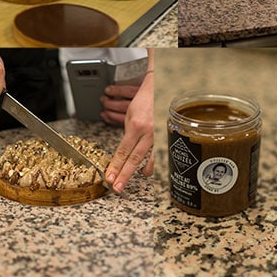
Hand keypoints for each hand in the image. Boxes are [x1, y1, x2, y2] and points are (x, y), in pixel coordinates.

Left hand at [105, 55, 153, 192]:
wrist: (162, 89)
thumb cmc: (145, 99)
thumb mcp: (130, 115)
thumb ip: (128, 133)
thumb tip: (124, 150)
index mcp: (136, 126)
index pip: (123, 151)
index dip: (115, 166)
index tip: (109, 177)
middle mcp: (149, 132)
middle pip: (135, 159)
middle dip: (124, 175)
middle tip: (117, 187)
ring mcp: (160, 135)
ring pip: (150, 160)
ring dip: (142, 172)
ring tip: (134, 178)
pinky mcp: (167, 136)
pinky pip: (161, 154)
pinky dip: (155, 162)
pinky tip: (149, 167)